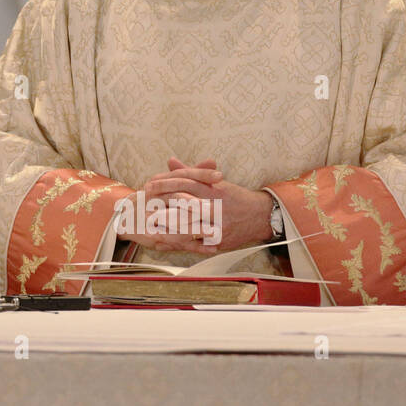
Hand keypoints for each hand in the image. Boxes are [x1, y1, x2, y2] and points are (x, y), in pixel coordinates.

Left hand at [144, 156, 275, 250]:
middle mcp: (216, 208)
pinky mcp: (219, 241)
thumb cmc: (235, 197)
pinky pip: (195, 244)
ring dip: (166, 227)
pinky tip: (161, 243)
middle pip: (185, 205)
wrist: (261, 216)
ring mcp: (218, 226)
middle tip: (144, 204)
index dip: (167, 182)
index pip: (187, 183)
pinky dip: (177, 244)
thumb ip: (191, 173)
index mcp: (214, 191)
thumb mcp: (215, 182)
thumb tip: (171, 161)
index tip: (150, 183)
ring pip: (188, 227)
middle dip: (162, 204)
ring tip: (148, 225)